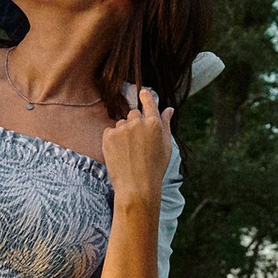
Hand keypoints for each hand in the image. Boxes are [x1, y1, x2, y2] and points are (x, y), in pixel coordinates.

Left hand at [101, 85, 172, 205]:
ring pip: (121, 124)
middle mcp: (138, 123)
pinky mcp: (108, 136)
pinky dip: (112, 140)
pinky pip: (110, 131)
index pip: (149, 103)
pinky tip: (119, 153)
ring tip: (128, 152)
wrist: (136, 186)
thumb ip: (166, 125)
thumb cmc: (155, 168)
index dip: (145, 97)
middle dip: (134, 123)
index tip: (142, 92)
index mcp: (154, 124)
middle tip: (137, 143)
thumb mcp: (166, 146)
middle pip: (133, 114)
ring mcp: (122, 129)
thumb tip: (168, 109)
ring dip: (123, 133)